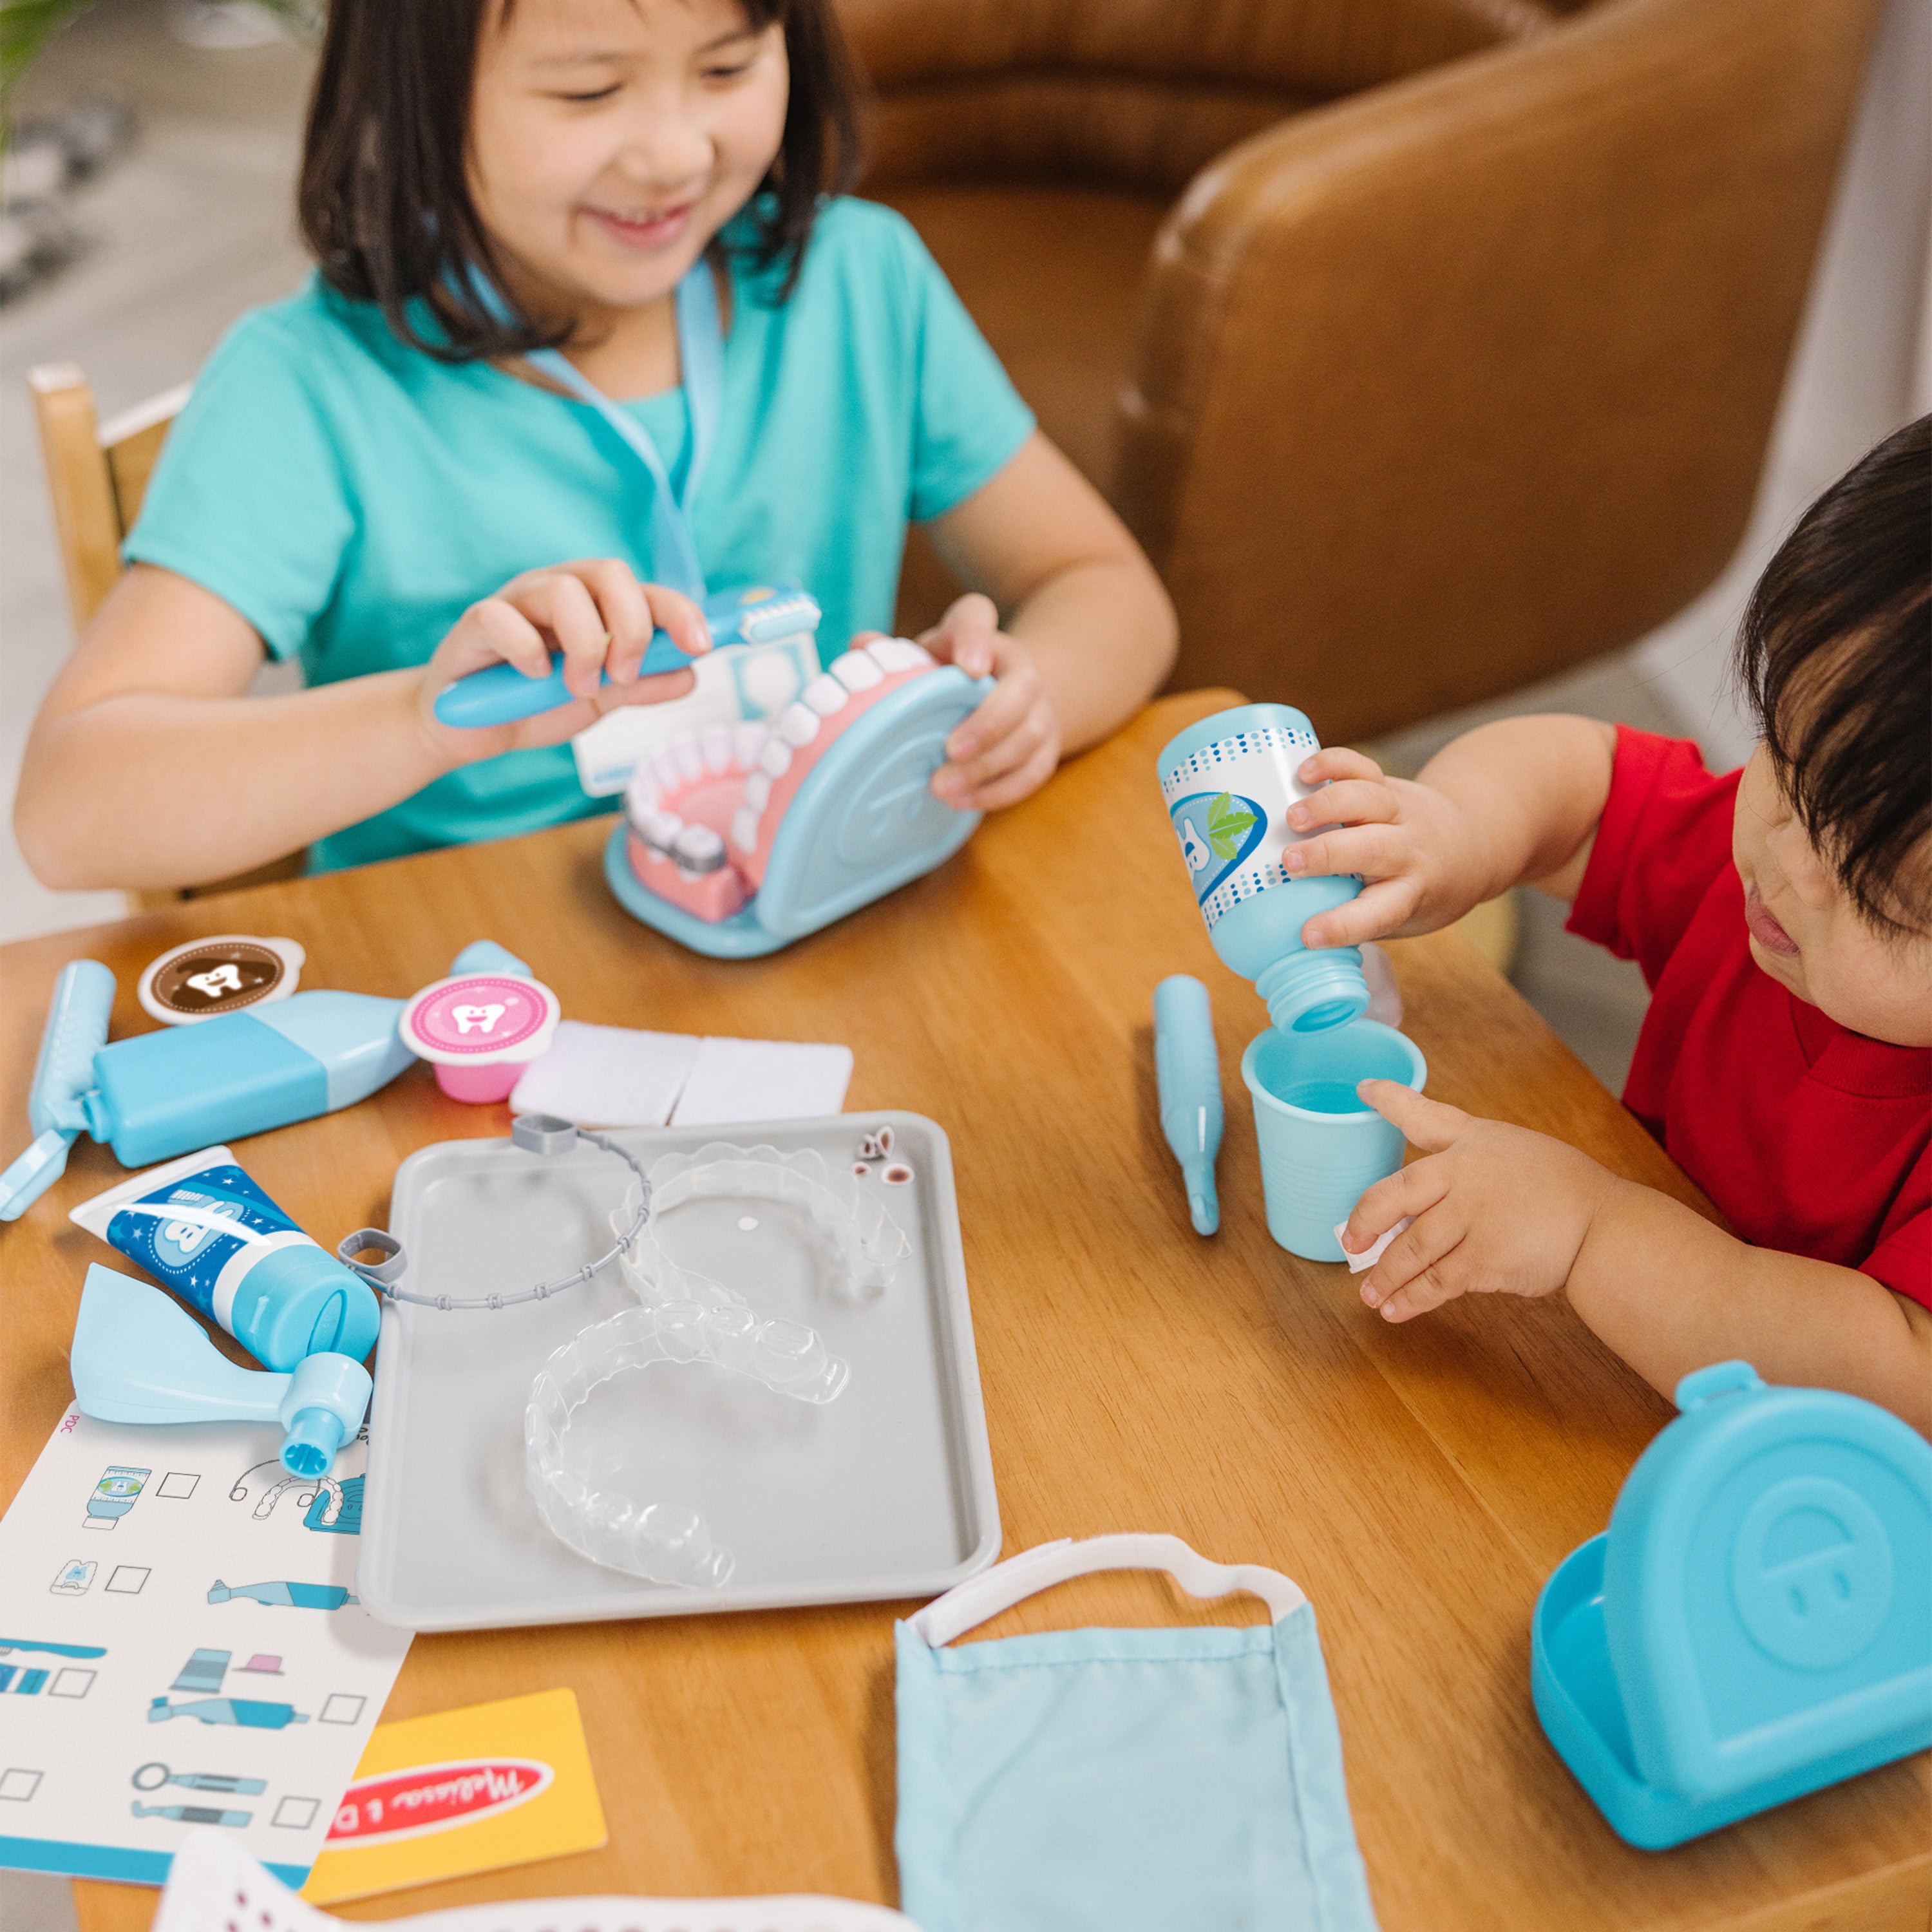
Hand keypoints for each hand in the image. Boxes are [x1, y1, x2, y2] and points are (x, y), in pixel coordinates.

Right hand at [419, 560, 708, 759]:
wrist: (473, 730)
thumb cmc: (535, 703)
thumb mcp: (599, 699)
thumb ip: (641, 686)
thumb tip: (689, 673)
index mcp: (594, 604)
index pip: (645, 591)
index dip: (679, 611)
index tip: (701, 645)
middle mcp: (558, 590)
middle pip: (610, 573)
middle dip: (632, 627)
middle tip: (623, 675)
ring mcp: (516, 601)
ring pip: (563, 590)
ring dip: (585, 645)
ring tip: (578, 687)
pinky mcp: (476, 622)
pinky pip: (503, 618)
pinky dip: (527, 651)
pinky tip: (534, 678)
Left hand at [914, 593, 1061, 809]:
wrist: (1013, 696)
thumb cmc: (959, 678)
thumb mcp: (930, 658)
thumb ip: (896, 652)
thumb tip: (860, 646)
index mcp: (984, 639)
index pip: (979, 620)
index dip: (975, 641)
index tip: (967, 667)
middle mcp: (1022, 670)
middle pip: (1022, 690)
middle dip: (988, 724)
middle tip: (949, 750)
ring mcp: (1041, 711)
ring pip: (1031, 736)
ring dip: (988, 766)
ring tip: (943, 787)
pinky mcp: (1047, 751)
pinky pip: (1034, 773)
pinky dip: (999, 791)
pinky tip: (963, 801)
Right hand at [1276, 748, 1500, 949]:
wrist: (1468, 845)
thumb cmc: (1419, 892)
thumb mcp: (1401, 918)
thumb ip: (1354, 920)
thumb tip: (1286, 931)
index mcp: (1410, 894)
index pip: (1379, 914)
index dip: (1343, 925)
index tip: (1308, 934)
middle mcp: (1408, 852)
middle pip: (1372, 849)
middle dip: (1328, 853)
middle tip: (1289, 861)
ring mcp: (1400, 812)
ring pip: (1367, 800)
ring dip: (1326, 805)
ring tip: (1291, 816)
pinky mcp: (1388, 784)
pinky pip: (1362, 766)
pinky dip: (1333, 763)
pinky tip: (1305, 771)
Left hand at [1340, 1081, 1620, 1320]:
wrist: (1604, 1227)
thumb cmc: (1562, 1186)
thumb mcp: (1511, 1149)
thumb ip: (1460, 1153)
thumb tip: (1415, 1179)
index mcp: (1471, 1144)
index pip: (1423, 1116)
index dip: (1390, 1101)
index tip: (1364, 1089)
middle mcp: (1463, 1177)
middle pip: (1394, 1195)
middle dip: (1365, 1219)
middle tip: (1350, 1240)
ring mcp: (1471, 1219)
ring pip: (1410, 1249)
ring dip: (1384, 1274)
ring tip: (1369, 1293)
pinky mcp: (1483, 1260)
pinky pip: (1435, 1282)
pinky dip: (1411, 1299)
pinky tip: (1395, 1310)